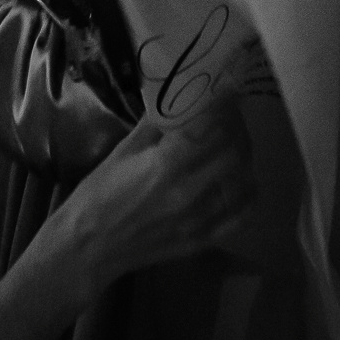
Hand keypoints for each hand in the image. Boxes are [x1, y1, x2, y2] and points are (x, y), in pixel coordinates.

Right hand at [51, 90, 265, 289]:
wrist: (91, 246)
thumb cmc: (100, 193)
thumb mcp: (124, 150)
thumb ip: (156, 124)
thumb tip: (178, 98)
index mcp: (167, 164)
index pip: (212, 127)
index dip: (224, 106)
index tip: (227, 93)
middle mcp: (191, 191)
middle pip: (234, 152)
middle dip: (236, 129)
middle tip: (229, 118)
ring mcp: (202, 218)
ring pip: (244, 180)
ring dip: (243, 157)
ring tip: (233, 144)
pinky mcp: (205, 239)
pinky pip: (243, 214)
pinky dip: (248, 192)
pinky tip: (240, 179)